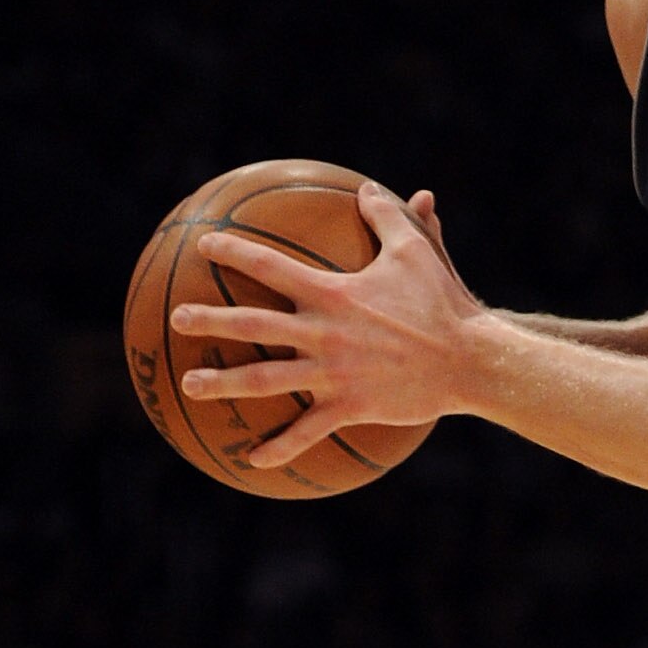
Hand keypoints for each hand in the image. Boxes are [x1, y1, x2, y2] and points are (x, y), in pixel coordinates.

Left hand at [173, 184, 484, 466]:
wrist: (470, 360)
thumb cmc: (445, 302)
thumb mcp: (417, 251)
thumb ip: (388, 216)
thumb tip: (368, 188)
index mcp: (332, 292)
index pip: (269, 265)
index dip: (232, 251)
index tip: (205, 245)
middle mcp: (323, 331)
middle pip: (251, 324)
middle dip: (208, 321)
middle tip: (176, 319)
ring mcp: (332, 372)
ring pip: (264, 379)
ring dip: (223, 384)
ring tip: (189, 385)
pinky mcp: (349, 406)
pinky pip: (306, 431)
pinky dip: (278, 448)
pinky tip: (251, 459)